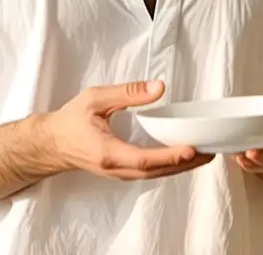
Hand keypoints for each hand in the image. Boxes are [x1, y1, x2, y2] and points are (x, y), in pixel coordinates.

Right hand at [40, 79, 214, 180]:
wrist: (51, 145)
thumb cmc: (70, 120)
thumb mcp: (95, 98)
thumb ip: (127, 93)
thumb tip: (158, 88)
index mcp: (108, 152)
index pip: (144, 158)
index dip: (169, 156)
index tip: (191, 149)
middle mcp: (116, 169)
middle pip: (157, 171)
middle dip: (186, 163)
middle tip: (212, 151)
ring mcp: (120, 174)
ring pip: (156, 175)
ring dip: (182, 167)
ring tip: (206, 155)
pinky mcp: (123, 172)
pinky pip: (150, 173)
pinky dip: (170, 166)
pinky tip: (185, 158)